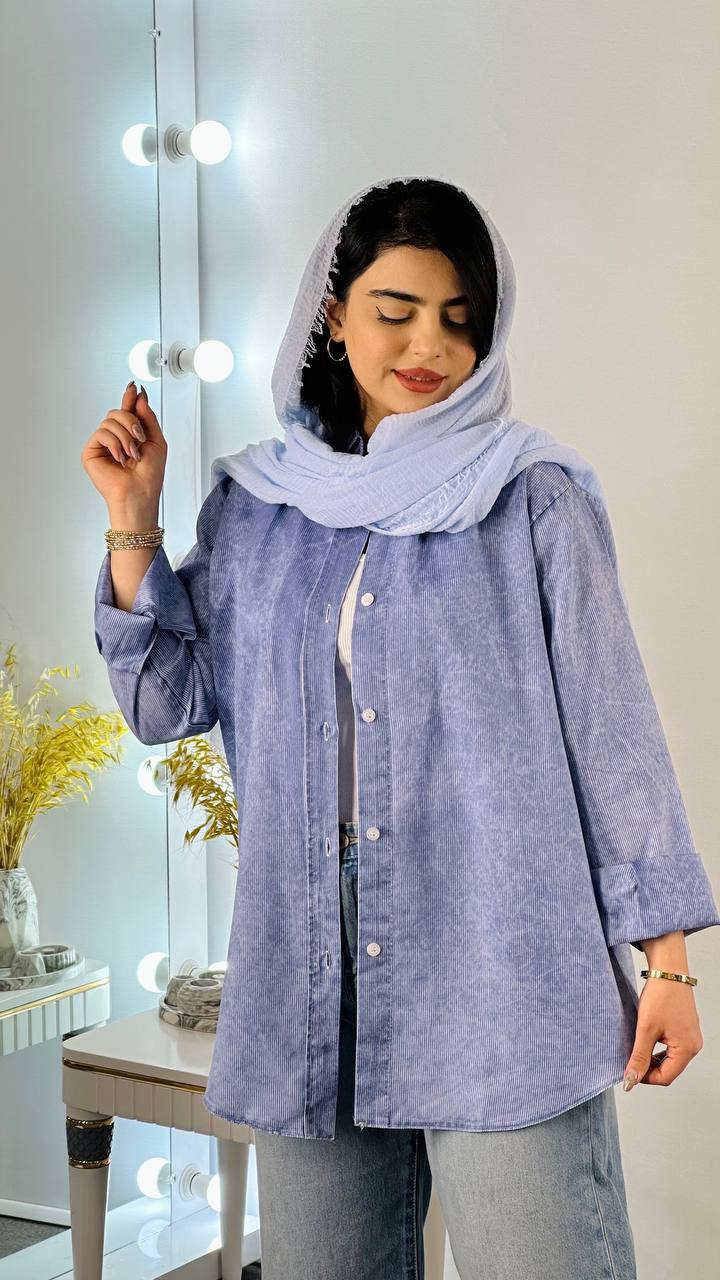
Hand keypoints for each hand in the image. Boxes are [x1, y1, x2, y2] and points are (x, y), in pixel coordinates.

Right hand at [81, 381, 166, 513]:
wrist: (140, 493)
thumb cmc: (149, 475)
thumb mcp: (156, 440)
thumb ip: (147, 416)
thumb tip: (139, 396)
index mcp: (130, 435)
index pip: (127, 411)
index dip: (129, 398)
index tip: (133, 388)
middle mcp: (115, 438)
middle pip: (117, 412)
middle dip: (132, 423)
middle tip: (139, 439)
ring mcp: (102, 445)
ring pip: (110, 421)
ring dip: (126, 437)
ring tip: (132, 454)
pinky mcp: (91, 452)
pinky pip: (101, 432)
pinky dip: (114, 444)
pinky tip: (120, 458)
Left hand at [623, 977, 703, 1089]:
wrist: (668, 971)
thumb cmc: (661, 996)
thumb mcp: (645, 1029)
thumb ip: (639, 1058)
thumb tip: (631, 1081)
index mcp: (687, 1049)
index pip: (665, 1077)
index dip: (645, 1078)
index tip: (629, 1070)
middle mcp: (693, 1045)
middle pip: (669, 1070)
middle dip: (649, 1068)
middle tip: (632, 1057)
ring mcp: (691, 1037)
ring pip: (670, 1059)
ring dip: (653, 1058)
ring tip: (638, 1047)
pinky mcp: (686, 1030)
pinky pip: (673, 1048)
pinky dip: (659, 1048)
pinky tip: (647, 1040)